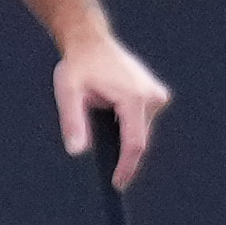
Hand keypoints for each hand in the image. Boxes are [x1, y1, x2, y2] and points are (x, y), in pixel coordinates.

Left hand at [52, 28, 170, 187]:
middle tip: (94, 133)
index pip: (135, 144)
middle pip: (137, 139)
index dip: (126, 167)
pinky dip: (124, 123)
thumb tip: (77, 151)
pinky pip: (140, 121)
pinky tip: (108, 108)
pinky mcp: (156, 95)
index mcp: (135, 98)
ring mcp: (157, 96)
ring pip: (139, 130)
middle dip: (117, 147)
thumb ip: (72, 122)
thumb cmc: (78, 66)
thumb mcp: (68, 92)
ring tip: (97, 110)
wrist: (91, 40)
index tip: (117, 184)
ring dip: (119, 132)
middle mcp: (152, 97)